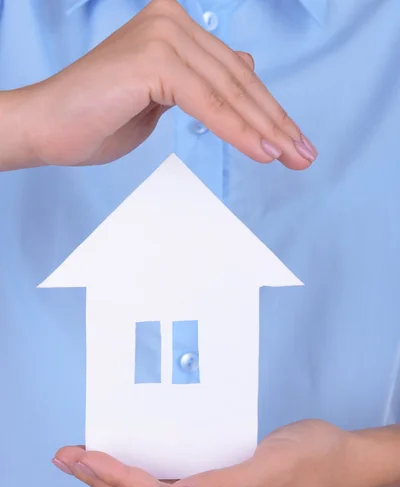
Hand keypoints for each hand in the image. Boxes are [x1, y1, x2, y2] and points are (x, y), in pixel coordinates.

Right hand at [14, 0, 315, 169]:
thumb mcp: (162, 98)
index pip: (234, 74)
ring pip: (230, 92)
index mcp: (175, 27)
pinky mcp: (154, 60)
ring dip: (266, 129)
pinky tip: (263, 151)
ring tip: (291, 157)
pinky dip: (238, 130)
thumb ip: (201, 83)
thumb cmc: (96, 118)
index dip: (268, 111)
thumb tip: (241, 69)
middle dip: (276, 122)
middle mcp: (172, 22)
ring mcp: (163, 36)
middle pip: (239, 81)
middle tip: (304, 154)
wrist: (47, 127)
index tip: (292, 141)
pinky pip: (208, 103)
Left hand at [54, 420, 399, 486]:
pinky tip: (122, 471)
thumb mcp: (277, 467)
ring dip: (116, 485)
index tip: (88, 459)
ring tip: (83, 464)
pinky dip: (140, 483)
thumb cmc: (316, 459)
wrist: (342, 462)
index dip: (121, 481)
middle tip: (68, 459)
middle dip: (105, 484)